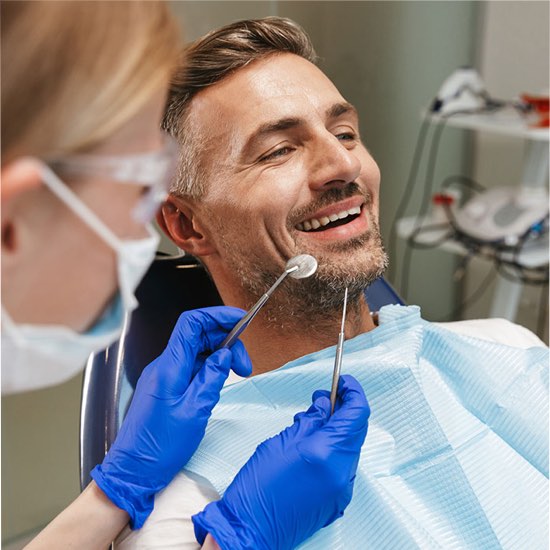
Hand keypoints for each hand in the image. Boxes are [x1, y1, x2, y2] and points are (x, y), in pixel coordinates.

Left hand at [91, 306, 251, 528]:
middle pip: (197, 336)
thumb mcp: (195, 411)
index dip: (217, 316)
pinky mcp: (166, 387)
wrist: (133, 470)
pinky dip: (209, 368)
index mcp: (169, 367)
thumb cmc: (160, 446)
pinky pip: (190, 366)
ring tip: (237, 374)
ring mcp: (164, 375)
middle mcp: (164, 365)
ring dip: (219, 356)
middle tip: (245, 364)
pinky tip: (219, 382)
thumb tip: (225, 354)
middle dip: (226, 341)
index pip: (192, 324)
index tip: (240, 320)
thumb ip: (212, 377)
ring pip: (196, 351)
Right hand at [193, 374, 369, 549]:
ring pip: (350, 448)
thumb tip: (324, 404)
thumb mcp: (281, 441)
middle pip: (356, 430)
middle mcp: (341, 472)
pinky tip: (313, 447)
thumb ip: (309, 420)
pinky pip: (343, 467)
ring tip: (310, 424)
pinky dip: (333, 450)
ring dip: (337, 430)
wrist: (251, 531)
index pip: (357, 413)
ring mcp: (342, 489)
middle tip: (322, 399)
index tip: (343, 382)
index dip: (353, 392)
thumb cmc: (258, 487)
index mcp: (327, 453)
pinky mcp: (337, 501)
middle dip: (343, 410)